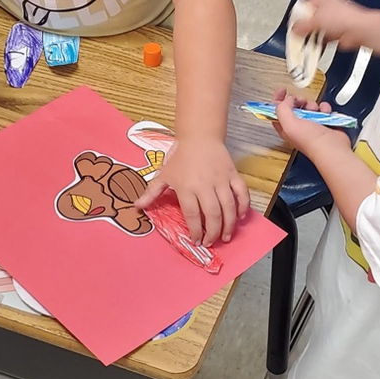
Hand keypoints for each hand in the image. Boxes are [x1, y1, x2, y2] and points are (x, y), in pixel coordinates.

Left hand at [135, 137, 249, 246]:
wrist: (199, 136)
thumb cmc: (180, 157)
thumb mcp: (164, 174)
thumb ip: (152, 193)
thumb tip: (136, 207)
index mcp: (186, 187)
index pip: (193, 215)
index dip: (195, 231)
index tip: (196, 241)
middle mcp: (205, 185)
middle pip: (212, 215)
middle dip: (213, 233)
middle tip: (210, 242)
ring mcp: (221, 180)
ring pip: (229, 207)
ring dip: (228, 225)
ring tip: (225, 237)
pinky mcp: (233, 174)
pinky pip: (242, 193)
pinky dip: (243, 206)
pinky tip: (240, 217)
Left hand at [272, 89, 351, 160]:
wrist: (332, 147)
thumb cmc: (311, 141)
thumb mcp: (289, 124)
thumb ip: (283, 108)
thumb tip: (287, 99)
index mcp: (286, 127)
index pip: (277, 110)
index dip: (277, 99)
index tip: (282, 90)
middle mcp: (298, 126)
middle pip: (294, 106)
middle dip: (298, 101)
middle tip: (301, 102)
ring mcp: (311, 124)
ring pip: (309, 106)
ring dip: (313, 105)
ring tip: (315, 111)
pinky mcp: (324, 122)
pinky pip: (322, 109)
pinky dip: (324, 109)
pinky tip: (325, 114)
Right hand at [291, 0, 371, 50]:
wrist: (360, 30)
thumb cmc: (345, 18)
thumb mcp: (317, 19)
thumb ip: (303, 24)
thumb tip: (294, 29)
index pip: (305, 6)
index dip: (298, 15)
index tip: (292, 23)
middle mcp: (329, 9)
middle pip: (311, 19)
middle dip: (304, 28)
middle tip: (297, 34)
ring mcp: (334, 22)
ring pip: (317, 30)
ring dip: (312, 37)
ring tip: (305, 42)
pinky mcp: (338, 34)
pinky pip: (324, 39)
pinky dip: (319, 43)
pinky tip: (315, 46)